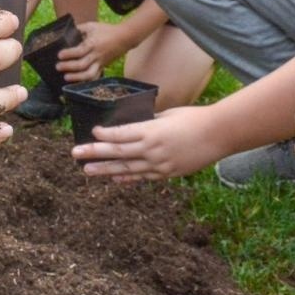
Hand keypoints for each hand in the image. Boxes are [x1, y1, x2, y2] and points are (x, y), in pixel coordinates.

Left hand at [56, 20, 135, 82]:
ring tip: (66, 77)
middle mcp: (96, 55)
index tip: (59, 55)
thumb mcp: (91, 26)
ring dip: (77, 77)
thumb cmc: (106, 30)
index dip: (69, 54)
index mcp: (93, 44)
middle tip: (58, 67)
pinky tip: (77, 82)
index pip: (79, 51)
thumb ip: (78, 29)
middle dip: (69, 67)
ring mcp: (100, 62)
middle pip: (82, 64)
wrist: (124, 38)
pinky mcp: (103, 67)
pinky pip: (95, 77)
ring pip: (89, 74)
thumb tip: (65, 31)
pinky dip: (86, 81)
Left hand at [72, 106, 222, 181]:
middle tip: (75, 154)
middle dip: (95, 153)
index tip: (91, 133)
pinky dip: (127, 177)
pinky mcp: (167, 174)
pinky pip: (143, 176)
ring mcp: (160, 164)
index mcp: (151, 131)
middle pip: (118, 153)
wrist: (219, 135)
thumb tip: (133, 127)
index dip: (105, 135)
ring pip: (127, 168)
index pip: (121, 134)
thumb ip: (148, 123)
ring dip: (105, 170)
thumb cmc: (194, 118)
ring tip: (87, 171)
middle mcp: (152, 150)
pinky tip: (114, 178)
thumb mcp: (167, 115)